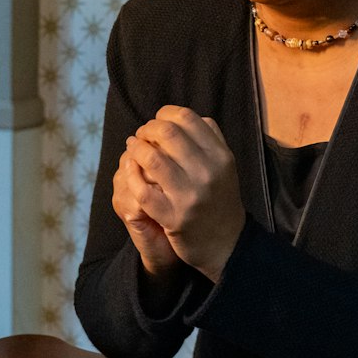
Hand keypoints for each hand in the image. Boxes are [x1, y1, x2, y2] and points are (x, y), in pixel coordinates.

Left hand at [124, 106, 243, 281]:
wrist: (227, 244)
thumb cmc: (220, 199)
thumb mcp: (225, 165)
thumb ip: (210, 138)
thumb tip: (181, 117)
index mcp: (220, 156)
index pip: (187, 118)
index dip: (165, 114)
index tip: (157, 121)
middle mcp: (207, 173)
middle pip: (167, 133)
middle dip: (147, 129)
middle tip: (142, 135)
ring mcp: (190, 196)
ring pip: (152, 159)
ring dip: (136, 149)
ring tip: (133, 148)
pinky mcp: (174, 218)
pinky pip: (143, 191)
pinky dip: (132, 175)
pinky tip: (130, 170)